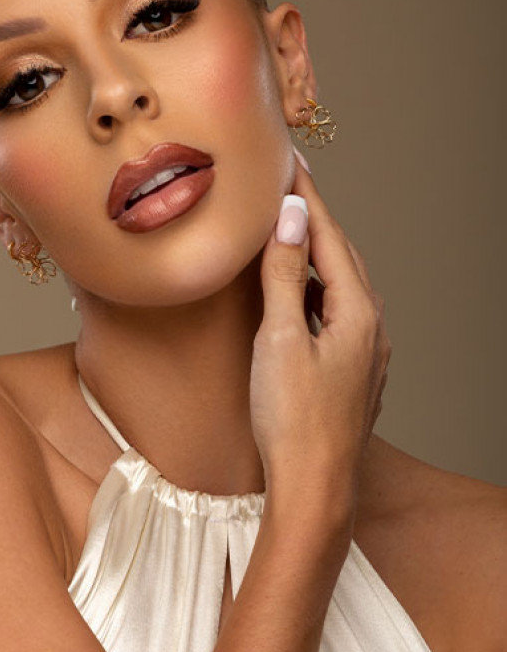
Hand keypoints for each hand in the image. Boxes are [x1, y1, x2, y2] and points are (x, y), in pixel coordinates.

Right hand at [250, 151, 390, 524]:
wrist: (314, 488)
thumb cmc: (292, 420)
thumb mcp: (279, 339)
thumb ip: (284, 274)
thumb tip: (291, 217)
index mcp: (358, 314)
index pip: (330, 237)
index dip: (306, 197)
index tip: (287, 162)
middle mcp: (372, 329)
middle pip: (342, 258)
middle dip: (314, 221)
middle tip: (286, 188)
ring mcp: (366, 354)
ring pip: (341, 288)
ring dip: (314, 257)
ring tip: (285, 234)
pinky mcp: (353, 374)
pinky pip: (337, 315)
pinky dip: (315, 292)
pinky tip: (295, 297)